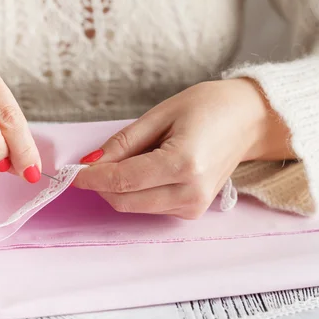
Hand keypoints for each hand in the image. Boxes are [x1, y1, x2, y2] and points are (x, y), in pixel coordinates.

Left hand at [72, 79, 293, 218]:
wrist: (249, 119)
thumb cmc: (208, 107)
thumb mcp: (161, 114)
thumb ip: (124, 142)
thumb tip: (91, 162)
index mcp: (183, 164)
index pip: (122, 181)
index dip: (91, 178)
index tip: (69, 172)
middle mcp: (189, 193)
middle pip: (124, 200)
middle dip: (100, 185)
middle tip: (90, 162)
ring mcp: (193, 206)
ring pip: (134, 206)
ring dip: (117, 188)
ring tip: (126, 158)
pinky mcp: (192, 211)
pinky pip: (149, 206)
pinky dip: (135, 191)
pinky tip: (144, 168)